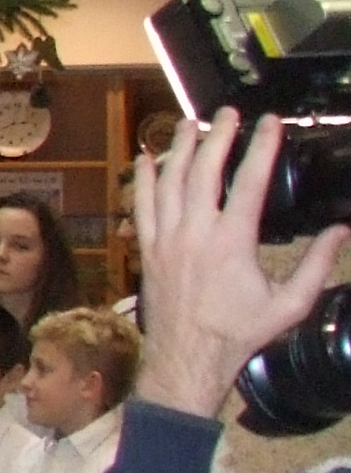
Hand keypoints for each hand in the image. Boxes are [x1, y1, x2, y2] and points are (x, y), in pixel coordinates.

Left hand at [132, 110, 350, 416]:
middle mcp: (194, 233)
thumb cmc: (238, 334)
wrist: (187, 359)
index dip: (261, 147)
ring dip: (178, 148)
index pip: (250, 181)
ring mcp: (165, 239)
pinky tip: (146, 158)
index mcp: (232, 242)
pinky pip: (141, 205)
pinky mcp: (146, 249)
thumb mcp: (289, 304)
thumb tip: (341, 231)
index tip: (270, 122)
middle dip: (217, 136)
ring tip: (189, 124)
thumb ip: (317, 265)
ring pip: (168, 182)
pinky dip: (144, 179)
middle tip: (228, 113)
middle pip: (203, 170)